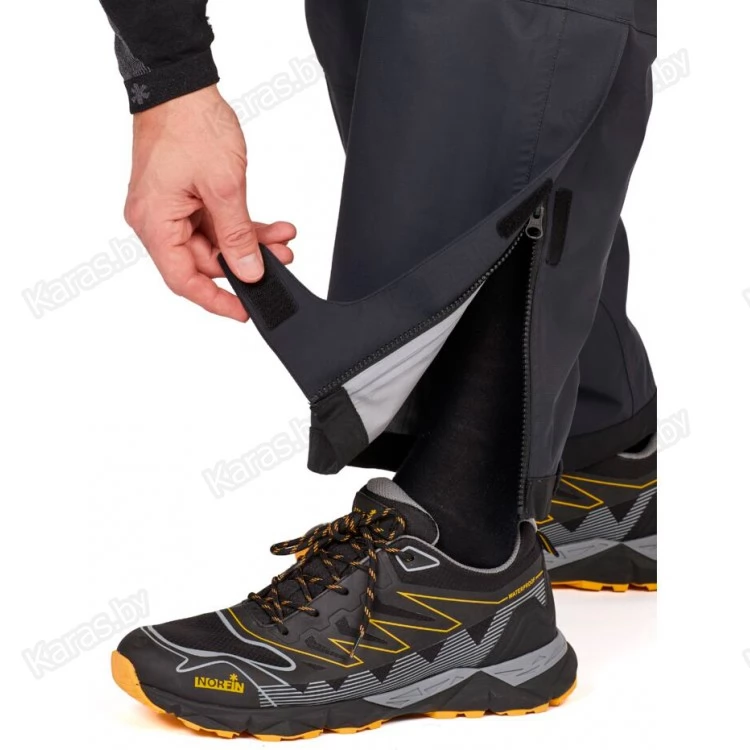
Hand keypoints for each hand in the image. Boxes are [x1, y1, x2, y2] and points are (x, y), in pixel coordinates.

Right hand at [124, 85, 294, 320]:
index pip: (184, 280)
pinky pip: (215, 222)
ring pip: (215, 242)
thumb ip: (237, 236)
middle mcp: (156, 221)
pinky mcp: (184, 197)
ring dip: (250, 242)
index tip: (245, 312)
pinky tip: (273, 226)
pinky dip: (242, 225)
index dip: (216, 300)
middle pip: (204, 262)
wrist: (182, 85)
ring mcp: (170, 208)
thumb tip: (248, 271)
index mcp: (155, 223)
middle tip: (281, 260)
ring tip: (284, 241)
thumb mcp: (224, 188)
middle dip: (246, 263)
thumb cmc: (190, 125)